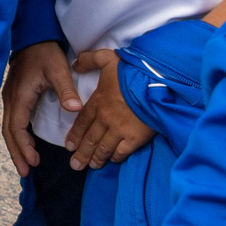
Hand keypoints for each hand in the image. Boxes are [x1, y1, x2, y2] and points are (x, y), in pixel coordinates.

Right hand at [0, 42, 80, 174]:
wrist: (33, 36)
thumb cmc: (45, 53)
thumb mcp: (58, 69)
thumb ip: (66, 89)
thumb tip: (74, 109)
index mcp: (20, 97)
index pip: (17, 128)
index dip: (24, 146)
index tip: (33, 161)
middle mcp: (11, 100)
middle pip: (9, 132)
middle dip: (16, 153)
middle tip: (25, 172)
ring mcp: (10, 98)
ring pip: (9, 128)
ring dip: (16, 147)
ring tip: (25, 164)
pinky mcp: (14, 97)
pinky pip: (12, 122)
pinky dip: (17, 137)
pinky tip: (25, 145)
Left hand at [66, 50, 154, 169]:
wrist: (156, 81)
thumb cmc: (132, 69)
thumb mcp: (107, 58)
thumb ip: (89, 60)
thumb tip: (75, 63)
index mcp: (98, 102)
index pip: (82, 122)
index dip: (75, 136)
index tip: (68, 147)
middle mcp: (105, 119)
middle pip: (90, 140)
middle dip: (81, 154)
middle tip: (74, 165)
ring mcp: (120, 130)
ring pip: (104, 148)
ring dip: (96, 159)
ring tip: (90, 167)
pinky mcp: (136, 137)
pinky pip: (122, 152)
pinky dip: (115, 157)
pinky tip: (112, 160)